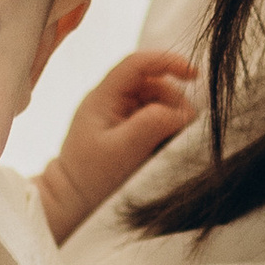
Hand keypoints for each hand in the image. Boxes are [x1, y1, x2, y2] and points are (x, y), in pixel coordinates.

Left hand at [35, 50, 199, 244]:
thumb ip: (152, 125)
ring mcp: (118, 114)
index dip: (167, 61)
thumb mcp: (122, 150)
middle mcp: (110, 100)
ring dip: (171, 116)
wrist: (70, 202)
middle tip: (185, 129)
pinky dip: (165, 128)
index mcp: (103, 97)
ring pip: (156, 101)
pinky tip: (165, 146)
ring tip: (173, 142)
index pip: (137, 63)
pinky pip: (153, 119)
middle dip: (173, 101)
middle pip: (152, 83)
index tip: (194, 75)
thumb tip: (182, 111)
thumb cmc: (90, 177)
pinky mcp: (125, 130)